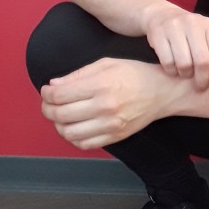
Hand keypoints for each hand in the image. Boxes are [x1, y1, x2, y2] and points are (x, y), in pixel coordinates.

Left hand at [40, 58, 170, 148]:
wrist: (161, 92)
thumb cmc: (135, 74)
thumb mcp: (106, 63)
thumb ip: (78, 74)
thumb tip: (54, 85)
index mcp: (101, 84)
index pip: (60, 95)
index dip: (47, 94)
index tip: (47, 91)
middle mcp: (104, 106)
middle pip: (60, 114)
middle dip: (47, 109)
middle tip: (48, 104)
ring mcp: (110, 124)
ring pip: (69, 133)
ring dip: (58, 125)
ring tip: (60, 116)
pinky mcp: (115, 136)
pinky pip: (84, 144)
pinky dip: (73, 138)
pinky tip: (75, 127)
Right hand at [143, 3, 208, 98]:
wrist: (162, 16)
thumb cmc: (190, 35)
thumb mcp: (206, 42)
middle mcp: (194, 23)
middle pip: (202, 61)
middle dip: (202, 80)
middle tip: (200, 87)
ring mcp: (175, 26)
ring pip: (184, 63)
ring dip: (185, 76)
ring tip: (185, 74)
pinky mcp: (158, 33)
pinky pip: (167, 61)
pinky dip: (171, 71)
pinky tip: (173, 69)